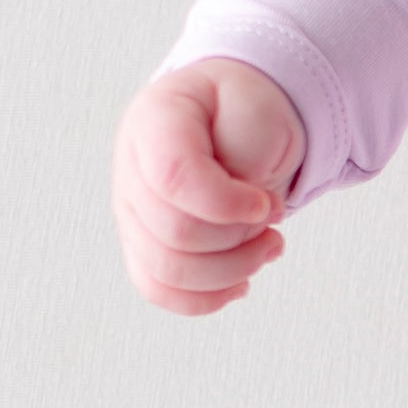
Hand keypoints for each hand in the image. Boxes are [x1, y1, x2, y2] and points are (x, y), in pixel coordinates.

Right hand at [112, 58, 304, 315]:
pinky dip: (207, 297)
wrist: (235, 120)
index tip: (266, 204)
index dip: (225, 203)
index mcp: (156, 120)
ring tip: (269, 245)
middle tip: (276, 214)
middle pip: (176, 232)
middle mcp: (131, 168)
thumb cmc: (244, 112)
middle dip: (240, 236)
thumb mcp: (257, 111)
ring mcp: (132, 210)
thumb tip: (239, 218)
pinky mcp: (143, 244)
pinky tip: (242, 282)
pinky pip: (159, 289)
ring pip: (169, 271)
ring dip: (233, 269)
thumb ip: (244, 156)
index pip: (174, 176)